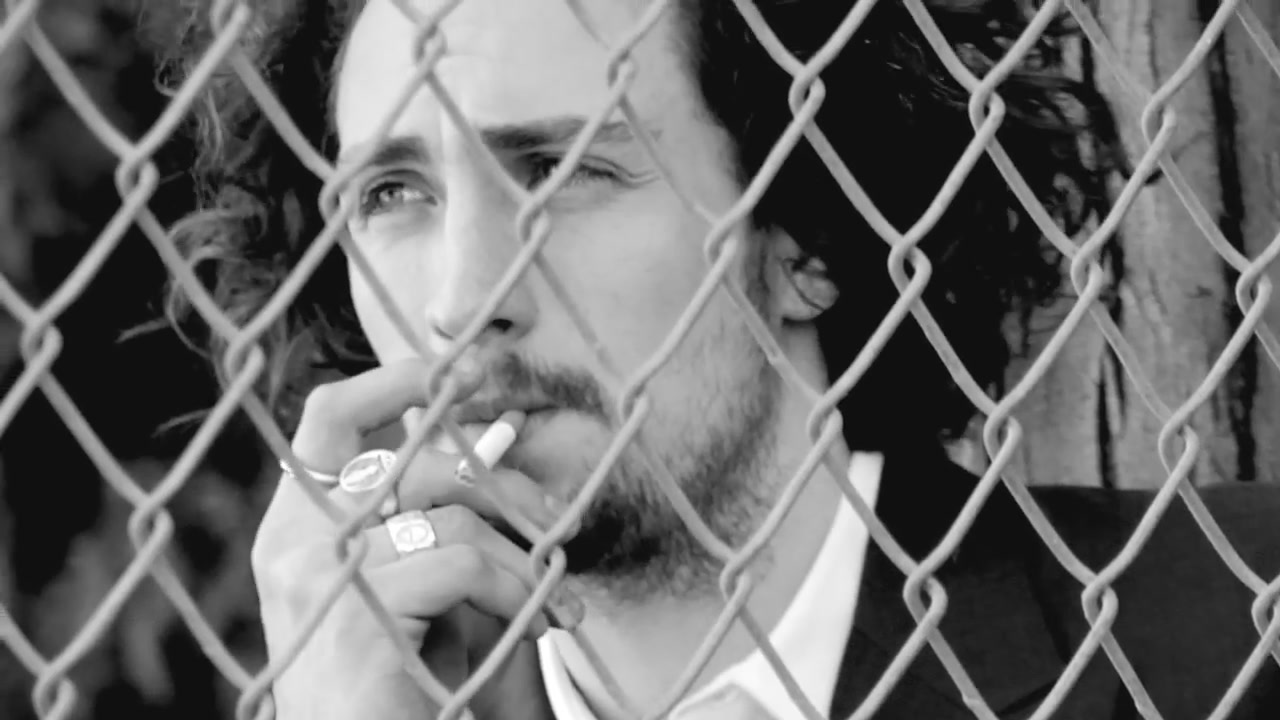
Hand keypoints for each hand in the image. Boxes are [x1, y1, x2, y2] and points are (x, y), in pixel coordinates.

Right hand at [251, 359, 568, 719]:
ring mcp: (317, 580)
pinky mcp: (354, 620)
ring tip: (553, 598)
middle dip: (501, 480)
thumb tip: (502, 422)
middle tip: (557, 519)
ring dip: (522, 555)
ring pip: (449, 512)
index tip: (468, 369)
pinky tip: (539, 624)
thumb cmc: (407, 681)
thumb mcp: (421, 582)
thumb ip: (442, 508)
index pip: (330, 415)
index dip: (398, 380)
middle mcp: (293, 543)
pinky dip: (516, 590)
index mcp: (297, 525)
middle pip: (409, 456)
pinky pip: (461, 563)